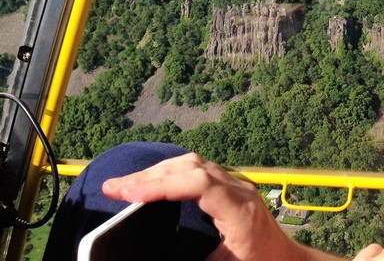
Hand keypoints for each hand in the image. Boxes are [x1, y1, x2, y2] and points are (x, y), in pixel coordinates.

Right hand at [102, 152, 304, 260]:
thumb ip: (188, 260)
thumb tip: (151, 256)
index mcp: (240, 210)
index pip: (198, 183)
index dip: (162, 184)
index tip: (128, 194)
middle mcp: (239, 190)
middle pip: (192, 168)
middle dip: (149, 176)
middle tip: (111, 188)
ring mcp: (237, 185)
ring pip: (194, 164)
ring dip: (158, 171)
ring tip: (124, 185)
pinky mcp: (232, 187)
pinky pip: (199, 170)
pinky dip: (172, 173)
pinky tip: (152, 182)